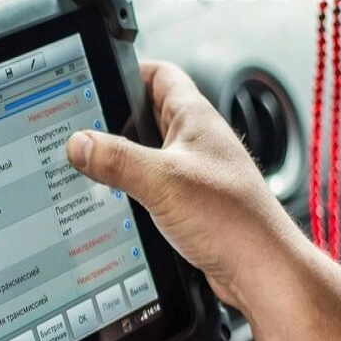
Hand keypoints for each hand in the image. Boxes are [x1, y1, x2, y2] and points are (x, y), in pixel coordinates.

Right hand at [66, 61, 305, 312]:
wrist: (261, 270)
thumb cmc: (233, 220)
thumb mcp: (163, 181)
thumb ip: (118, 159)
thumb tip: (80, 142)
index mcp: (196, 120)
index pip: (160, 76)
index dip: (129, 70)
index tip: (98, 75)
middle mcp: (197, 143)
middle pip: (148, 116)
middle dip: (116, 120)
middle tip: (83, 128)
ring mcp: (194, 174)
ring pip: (149, 155)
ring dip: (123, 160)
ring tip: (92, 167)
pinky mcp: (191, 205)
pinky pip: (155, 187)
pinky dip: (133, 191)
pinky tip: (116, 204)